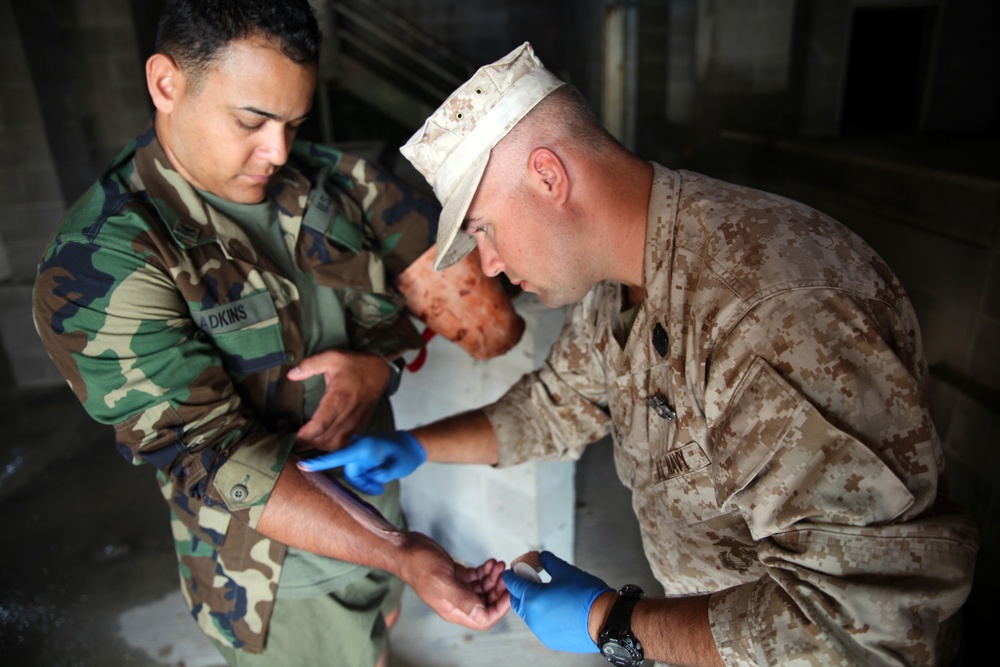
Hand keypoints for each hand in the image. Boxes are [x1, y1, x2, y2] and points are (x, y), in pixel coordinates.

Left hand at [288, 350, 391, 451]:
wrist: (381, 372)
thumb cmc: (357, 365)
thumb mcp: (332, 356)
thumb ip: (310, 365)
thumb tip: (291, 374)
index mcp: (340, 399)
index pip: (320, 426)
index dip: (304, 436)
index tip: (290, 437)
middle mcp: (348, 415)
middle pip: (324, 440)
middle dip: (305, 444)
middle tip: (289, 443)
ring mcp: (355, 423)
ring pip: (334, 445)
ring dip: (317, 447)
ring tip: (302, 444)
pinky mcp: (359, 427)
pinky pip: (343, 444)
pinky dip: (329, 447)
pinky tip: (319, 443)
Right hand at [296, 431, 426, 493]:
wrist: (411, 447)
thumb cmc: (404, 454)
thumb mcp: (396, 466)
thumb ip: (380, 474)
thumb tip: (368, 477)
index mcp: (362, 447)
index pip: (337, 456)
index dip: (318, 462)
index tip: (301, 465)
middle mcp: (356, 449)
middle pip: (349, 473)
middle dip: (363, 483)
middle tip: (380, 488)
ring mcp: (358, 454)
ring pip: (353, 476)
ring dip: (366, 483)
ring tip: (382, 484)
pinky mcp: (360, 459)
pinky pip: (358, 474)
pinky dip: (368, 480)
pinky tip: (380, 481)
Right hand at [401, 533, 509, 629]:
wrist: (406, 549)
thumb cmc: (419, 565)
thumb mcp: (443, 582)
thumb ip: (463, 599)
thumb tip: (482, 614)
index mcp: (454, 610)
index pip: (483, 619)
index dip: (499, 608)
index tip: (509, 592)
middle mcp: (457, 602)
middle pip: (487, 604)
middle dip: (499, 590)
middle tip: (506, 575)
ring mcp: (457, 588)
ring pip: (484, 589)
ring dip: (494, 578)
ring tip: (498, 565)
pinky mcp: (457, 576)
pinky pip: (477, 578)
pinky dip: (486, 571)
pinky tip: (490, 563)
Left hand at [501, 550, 611, 652]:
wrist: (606, 620)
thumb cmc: (586, 594)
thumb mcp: (566, 571)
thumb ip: (549, 562)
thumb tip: (542, 557)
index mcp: (533, 599)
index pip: (514, 585)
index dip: (511, 575)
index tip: (511, 570)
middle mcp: (533, 618)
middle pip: (517, 601)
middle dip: (519, 590)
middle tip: (529, 580)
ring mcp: (541, 631)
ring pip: (528, 615)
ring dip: (530, 603)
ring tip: (545, 593)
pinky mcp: (550, 640)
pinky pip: (539, 625)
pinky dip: (541, 615)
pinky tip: (553, 608)